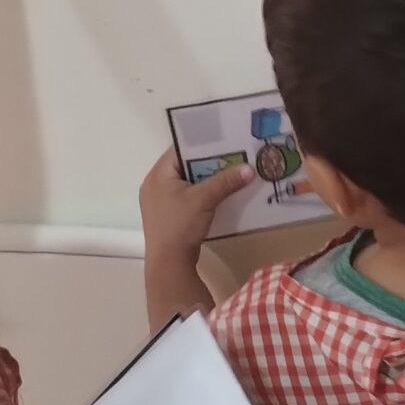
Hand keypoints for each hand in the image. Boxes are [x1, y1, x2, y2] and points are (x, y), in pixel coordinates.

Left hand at [139, 147, 255, 264]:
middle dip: (208, 163)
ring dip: (207, 180)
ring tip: (231, 174)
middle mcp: (154, 185)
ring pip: (187, 183)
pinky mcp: (168, 217)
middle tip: (232, 156)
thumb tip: (250, 169)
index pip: (179, 149)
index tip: (223, 141)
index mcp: (157, 175)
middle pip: (184, 166)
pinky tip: (221, 195)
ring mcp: (160, 202)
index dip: (201, 144)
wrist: (169, 263)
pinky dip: (202, 195)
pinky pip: (187, 198)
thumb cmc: (180, 224)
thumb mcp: (204, 199)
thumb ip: (226, 181)